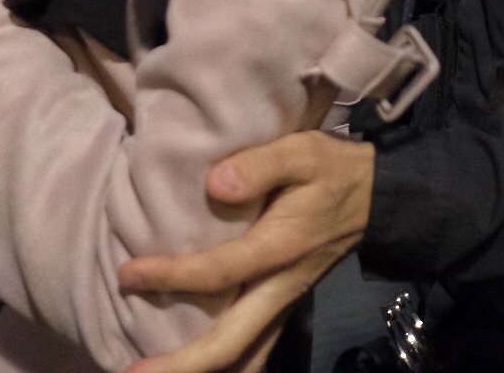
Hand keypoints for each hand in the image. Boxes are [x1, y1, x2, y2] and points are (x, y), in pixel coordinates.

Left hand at [118, 133, 374, 372]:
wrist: (376, 195)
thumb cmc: (332, 170)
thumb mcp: (301, 152)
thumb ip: (259, 165)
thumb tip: (215, 185)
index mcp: (280, 249)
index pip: (217, 273)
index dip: (170, 278)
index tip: (128, 275)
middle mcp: (281, 288)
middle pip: (231, 344)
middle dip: (183, 365)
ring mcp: (284, 302)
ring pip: (245, 355)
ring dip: (202, 371)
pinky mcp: (284, 304)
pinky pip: (254, 347)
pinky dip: (226, 364)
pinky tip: (194, 364)